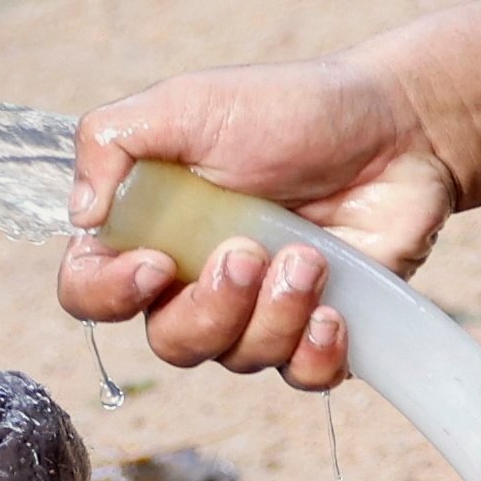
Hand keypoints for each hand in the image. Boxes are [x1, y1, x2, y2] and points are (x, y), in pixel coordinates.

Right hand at [58, 51, 465, 390]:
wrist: (400, 124)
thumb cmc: (291, 109)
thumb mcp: (187, 102)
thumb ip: (111, 141)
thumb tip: (81, 214)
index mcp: (149, 233)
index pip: (89, 293)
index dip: (109, 296)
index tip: (155, 265)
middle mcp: (194, 283)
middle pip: (168, 343)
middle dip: (210, 308)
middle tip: (251, 255)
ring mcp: (256, 312)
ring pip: (236, 359)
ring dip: (275, 314)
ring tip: (310, 257)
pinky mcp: (316, 331)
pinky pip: (299, 378)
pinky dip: (314, 354)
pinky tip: (335, 311)